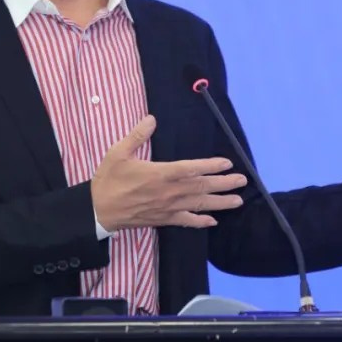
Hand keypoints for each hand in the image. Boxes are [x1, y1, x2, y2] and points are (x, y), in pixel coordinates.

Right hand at [91, 115, 247, 230]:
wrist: (99, 210)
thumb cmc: (109, 180)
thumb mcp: (118, 152)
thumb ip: (137, 136)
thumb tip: (151, 119)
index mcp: (160, 173)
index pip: (192, 169)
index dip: (211, 166)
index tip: (227, 163)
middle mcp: (169, 192)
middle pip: (202, 187)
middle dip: (224, 184)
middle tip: (242, 181)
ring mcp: (168, 208)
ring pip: (199, 205)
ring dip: (220, 202)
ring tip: (237, 201)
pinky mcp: (163, 219)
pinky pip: (186, 221)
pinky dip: (201, 221)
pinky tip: (213, 221)